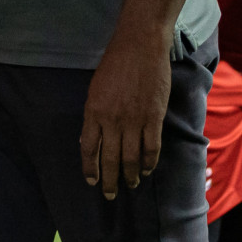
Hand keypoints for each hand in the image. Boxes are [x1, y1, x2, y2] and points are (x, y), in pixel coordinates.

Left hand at [79, 31, 170, 199]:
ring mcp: (133, 121)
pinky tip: (145, 171)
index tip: (92, 181)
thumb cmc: (114, 64)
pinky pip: (150, 148)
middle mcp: (112, 121)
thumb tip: (93, 138)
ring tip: (130, 185)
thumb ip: (94, 114)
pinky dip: (148, 163)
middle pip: (109, 159)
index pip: (88, 149)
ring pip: (130, 158)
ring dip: (129, 176)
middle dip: (109, 180)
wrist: (139, 47)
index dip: (90, 168)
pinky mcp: (153, 118)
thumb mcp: (95, 89)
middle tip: (110, 195)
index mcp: (93, 112)